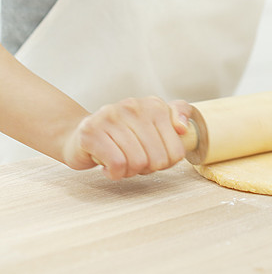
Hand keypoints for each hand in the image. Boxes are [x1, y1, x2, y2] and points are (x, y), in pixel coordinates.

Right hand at [62, 97, 191, 179]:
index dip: (167, 163)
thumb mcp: (154, 122)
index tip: (156, 160)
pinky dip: (115, 173)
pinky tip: (109, 168)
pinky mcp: (91, 131)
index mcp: (154, 105)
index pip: (176, 149)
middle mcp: (134, 106)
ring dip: (130, 171)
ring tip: (122, 165)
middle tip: (136, 164)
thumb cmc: (123, 134)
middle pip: (158, 158)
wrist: (79, 134)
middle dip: (148, 169)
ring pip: (138, 162)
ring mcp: (111, 116)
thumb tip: (183, 128)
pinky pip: (117, 164)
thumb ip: (178, 115)